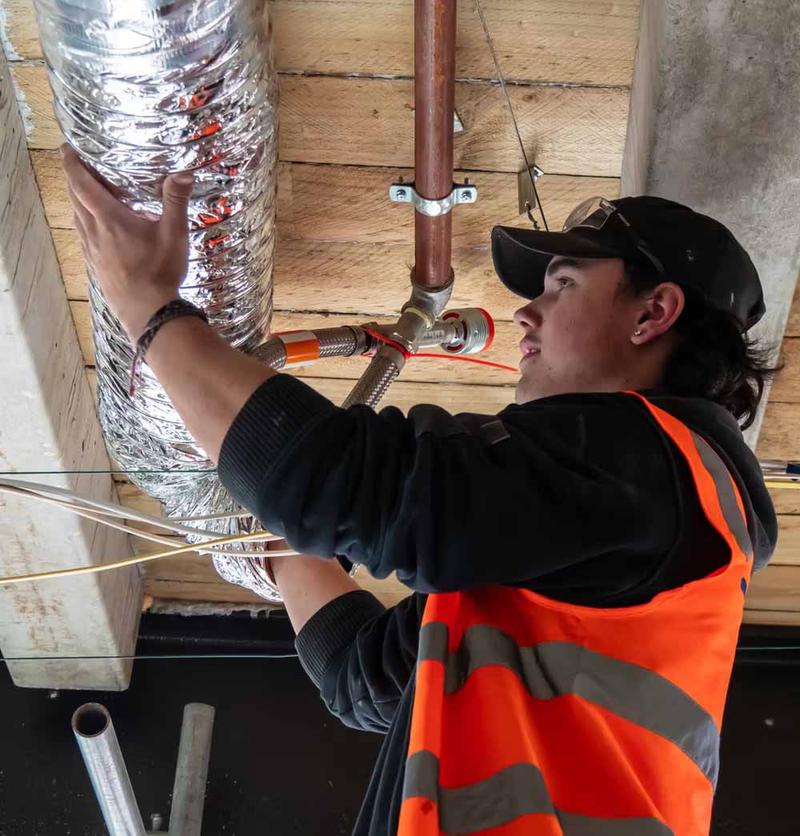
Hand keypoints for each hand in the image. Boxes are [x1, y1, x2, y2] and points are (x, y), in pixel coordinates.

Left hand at [61, 144, 194, 340]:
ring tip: (89, 192)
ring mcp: (92, 250)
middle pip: (76, 198)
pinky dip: (85, 222)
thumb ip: (176, 202)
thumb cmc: (159, 272)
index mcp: (110, 219)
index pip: (82, 183)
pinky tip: (97, 227)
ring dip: (79, 200)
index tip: (68, 149)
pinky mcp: (95, 264)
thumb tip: (184, 173)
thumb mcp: (174, 234)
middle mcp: (95, 232)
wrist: (148, 311)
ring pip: (77, 217)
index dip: (72, 164)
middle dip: (75, 178)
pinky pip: (83, 235)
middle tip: (80, 165)